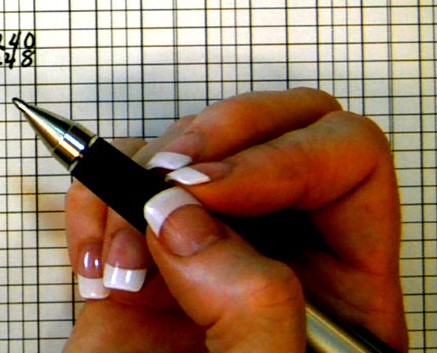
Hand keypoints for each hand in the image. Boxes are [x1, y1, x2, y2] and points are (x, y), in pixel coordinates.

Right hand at [63, 88, 407, 351]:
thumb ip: (249, 309)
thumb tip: (188, 220)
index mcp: (344, 291)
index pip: (346, 163)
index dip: (278, 156)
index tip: (206, 188)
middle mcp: (278, 258)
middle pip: (281, 126)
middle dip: (211, 140)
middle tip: (167, 181)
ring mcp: (203, 252)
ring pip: (189, 144)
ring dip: (138, 177)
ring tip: (121, 252)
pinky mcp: (135, 260)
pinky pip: (115, 181)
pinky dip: (90, 198)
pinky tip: (94, 258)